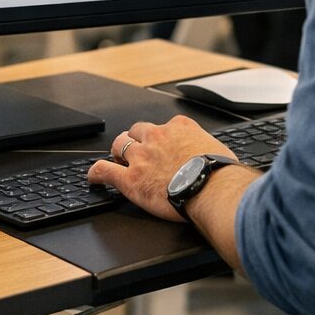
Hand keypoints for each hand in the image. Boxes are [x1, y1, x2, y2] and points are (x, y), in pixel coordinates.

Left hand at [88, 115, 235, 222]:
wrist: (212, 187)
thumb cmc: (220, 173)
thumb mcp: (219, 150)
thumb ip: (209, 149)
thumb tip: (216, 159)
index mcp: (179, 128)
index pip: (164, 126)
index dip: (160, 137)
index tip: (161, 145)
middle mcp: (157, 137)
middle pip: (136, 131)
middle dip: (134, 140)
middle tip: (135, 152)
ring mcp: (141, 157)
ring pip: (119, 145)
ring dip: (117, 152)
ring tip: (117, 160)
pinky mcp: (131, 179)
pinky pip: (105, 171)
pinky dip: (96, 173)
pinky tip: (93, 177)